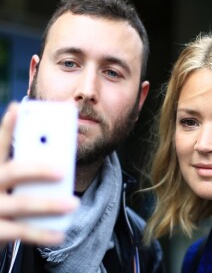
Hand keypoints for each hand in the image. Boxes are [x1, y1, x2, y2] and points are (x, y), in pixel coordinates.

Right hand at [0, 103, 77, 246]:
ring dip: (49, 204)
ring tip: (73, 204)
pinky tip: (59, 234)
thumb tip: (61, 160)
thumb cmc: (3, 195)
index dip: (8, 126)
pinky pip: (21, 232)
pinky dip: (42, 234)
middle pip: (14, 172)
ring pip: (22, 203)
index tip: (17, 108)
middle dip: (39, 169)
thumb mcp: (9, 179)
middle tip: (62, 169)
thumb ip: (28, 169)